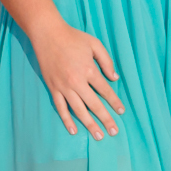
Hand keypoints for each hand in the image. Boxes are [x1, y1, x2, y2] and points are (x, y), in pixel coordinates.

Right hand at [30, 21, 123, 138]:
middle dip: (106, 119)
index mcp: (89, 70)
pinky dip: (67, 120)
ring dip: (89, 124)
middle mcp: (77, 81)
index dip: (114, 102)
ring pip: (79, 110)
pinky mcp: (53, 88)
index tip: (121, 112)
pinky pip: (61, 107)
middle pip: (94, 104)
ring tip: (98, 136)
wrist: (48, 34)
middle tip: (114, 132)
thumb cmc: (73, 38)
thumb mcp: (95, 44)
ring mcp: (64, 87)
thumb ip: (107, 61)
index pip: (105, 90)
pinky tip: (74, 130)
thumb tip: (115, 78)